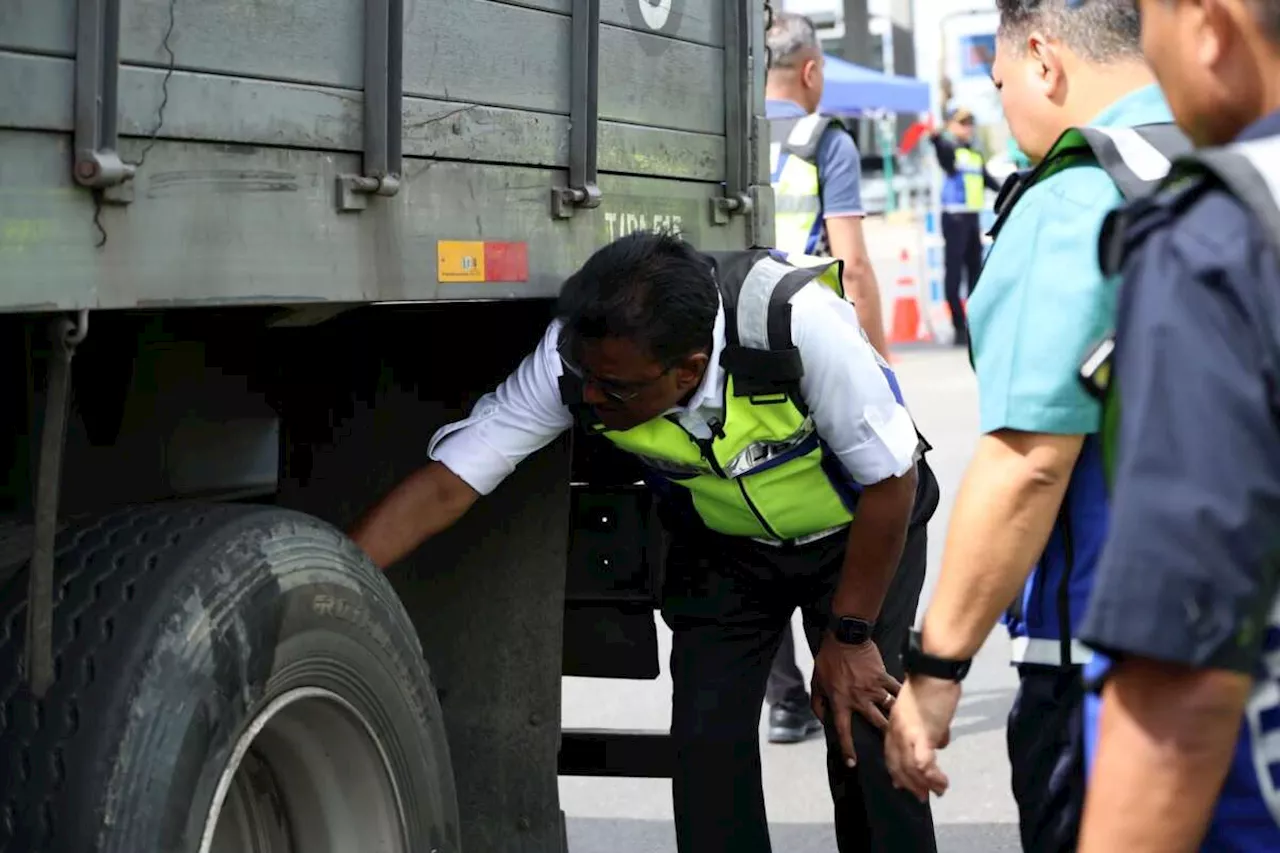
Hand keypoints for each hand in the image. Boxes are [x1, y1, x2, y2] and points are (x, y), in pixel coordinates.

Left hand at [812, 636, 900, 767]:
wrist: (845, 637)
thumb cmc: (829, 659)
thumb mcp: (816, 682)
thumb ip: (818, 703)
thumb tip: (823, 719)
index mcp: (841, 701)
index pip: (844, 731)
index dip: (848, 749)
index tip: (853, 764)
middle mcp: (859, 699)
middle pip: (877, 723)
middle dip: (886, 737)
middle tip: (894, 748)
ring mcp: (873, 688)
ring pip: (890, 709)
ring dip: (897, 718)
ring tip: (905, 729)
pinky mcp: (883, 677)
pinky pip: (896, 689)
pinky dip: (902, 696)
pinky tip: (909, 703)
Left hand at [885, 675, 960, 800]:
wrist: (933, 670)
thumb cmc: (931, 685)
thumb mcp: (921, 708)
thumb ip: (926, 726)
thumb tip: (939, 742)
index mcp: (893, 724)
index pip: (891, 754)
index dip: (897, 771)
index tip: (902, 784)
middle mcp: (896, 731)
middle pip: (898, 765)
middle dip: (910, 784)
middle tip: (922, 796)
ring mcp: (907, 734)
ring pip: (911, 768)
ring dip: (925, 784)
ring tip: (938, 791)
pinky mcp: (922, 734)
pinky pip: (923, 761)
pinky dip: (931, 776)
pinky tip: (940, 782)